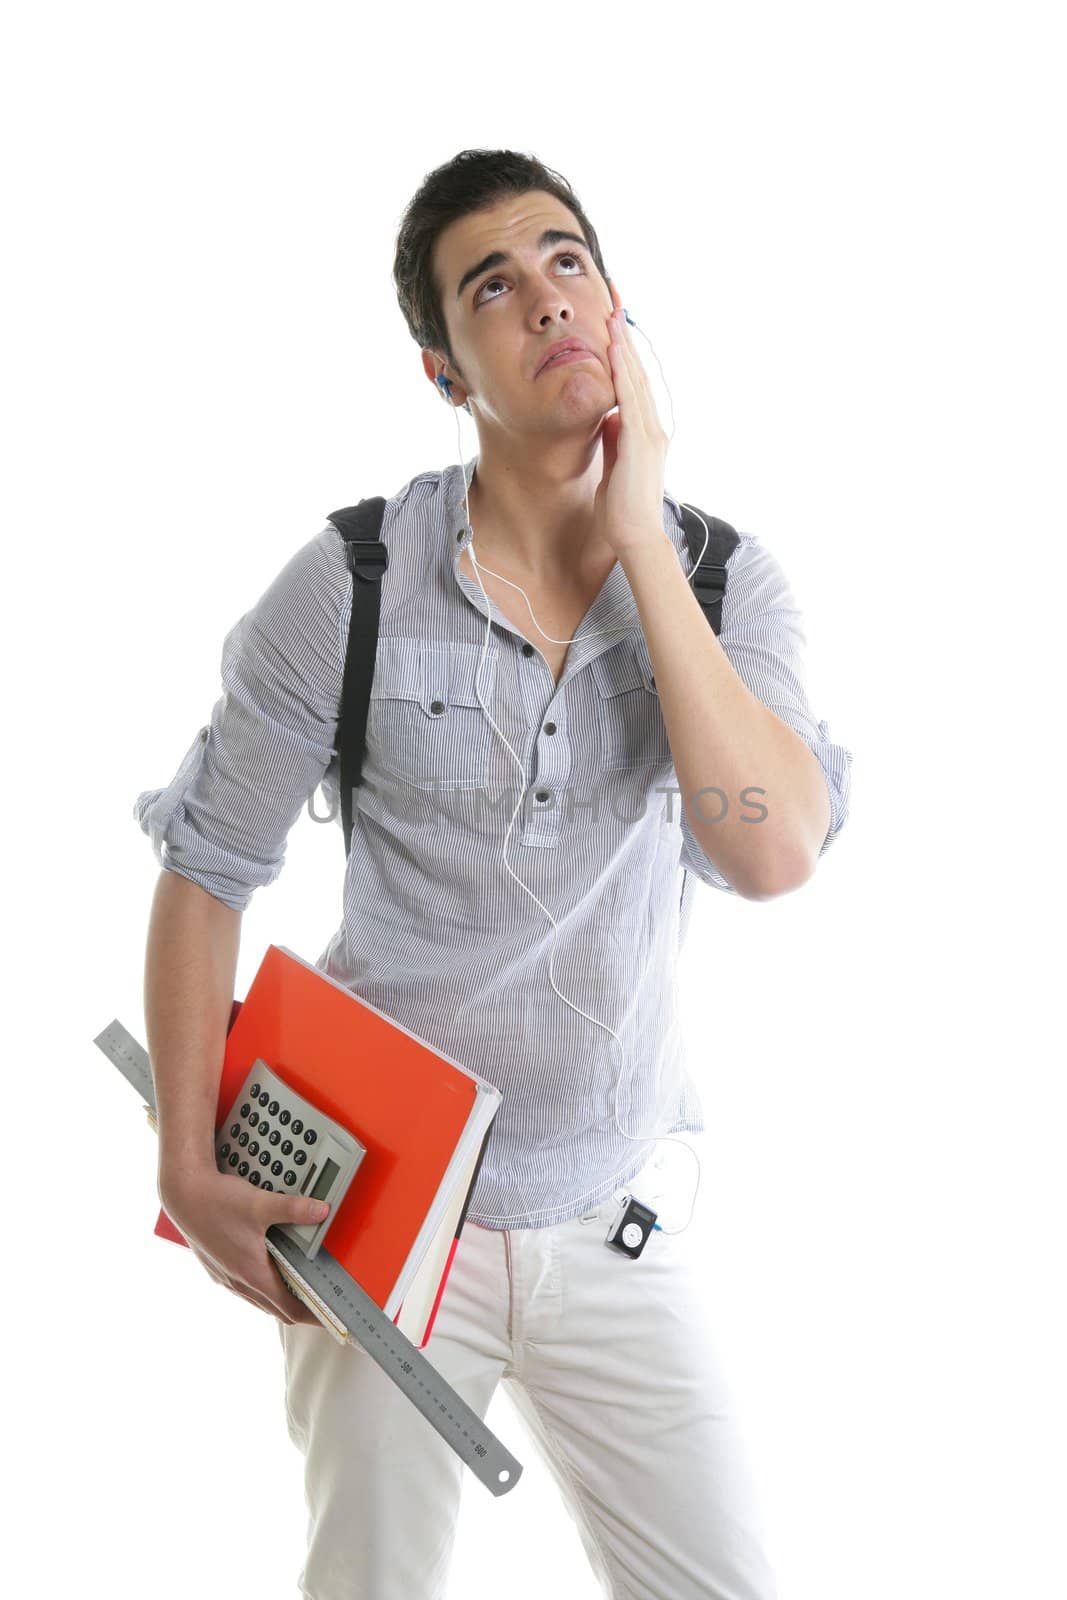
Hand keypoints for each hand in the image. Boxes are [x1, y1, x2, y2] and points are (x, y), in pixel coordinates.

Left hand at [591, 278, 670, 556]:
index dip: (624, 350)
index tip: (612, 320)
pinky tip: (615, 350)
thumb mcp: (614, 462)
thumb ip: (614, 437)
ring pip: (636, 379)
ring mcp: (650, 433)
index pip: (633, 381)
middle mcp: (653, 426)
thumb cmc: (622, 506)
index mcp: (645, 431)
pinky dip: (624, 372)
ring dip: (624, 345)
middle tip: (615, 299)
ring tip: (613, 313)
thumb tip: (609, 417)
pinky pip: (631, 399)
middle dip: (625, 334)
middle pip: (638, 371)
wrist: (635, 535)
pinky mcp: (641, 442)